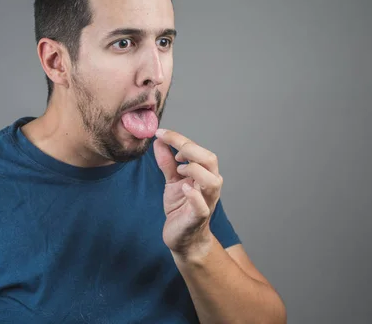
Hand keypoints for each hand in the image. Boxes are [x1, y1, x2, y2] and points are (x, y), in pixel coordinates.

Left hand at [154, 129, 222, 258]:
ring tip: (178, 171)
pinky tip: (183, 187)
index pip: (198, 149)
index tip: (160, 132)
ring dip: (194, 170)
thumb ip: (167, 162)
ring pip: (212, 181)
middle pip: (210, 160)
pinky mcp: (198, 218)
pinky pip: (202, 206)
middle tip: (173, 150)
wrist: (183, 238)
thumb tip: (159, 140)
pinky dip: (194, 195)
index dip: (179, 139)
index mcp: (204, 174)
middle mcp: (209, 186)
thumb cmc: (181, 208)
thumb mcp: (172, 181)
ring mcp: (206, 202)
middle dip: (191, 149)